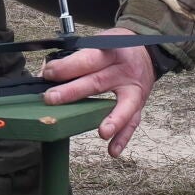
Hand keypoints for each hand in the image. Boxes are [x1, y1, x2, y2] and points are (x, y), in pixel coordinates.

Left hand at [37, 28, 154, 157]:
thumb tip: (45, 73)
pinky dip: (123, 137)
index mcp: (111, 51)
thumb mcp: (98, 43)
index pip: (87, 59)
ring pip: (124, 105)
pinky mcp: (139, 104)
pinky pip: (133, 122)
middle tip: (52, 99)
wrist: (148, 51)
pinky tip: (112, 150)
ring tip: (103, 132)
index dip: (67, 67)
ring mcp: (133, 89)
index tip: (48, 74)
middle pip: (98, 82)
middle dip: (73, 91)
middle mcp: (124, 70)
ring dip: (113, 120)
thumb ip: (74, 58)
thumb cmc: (115, 49)